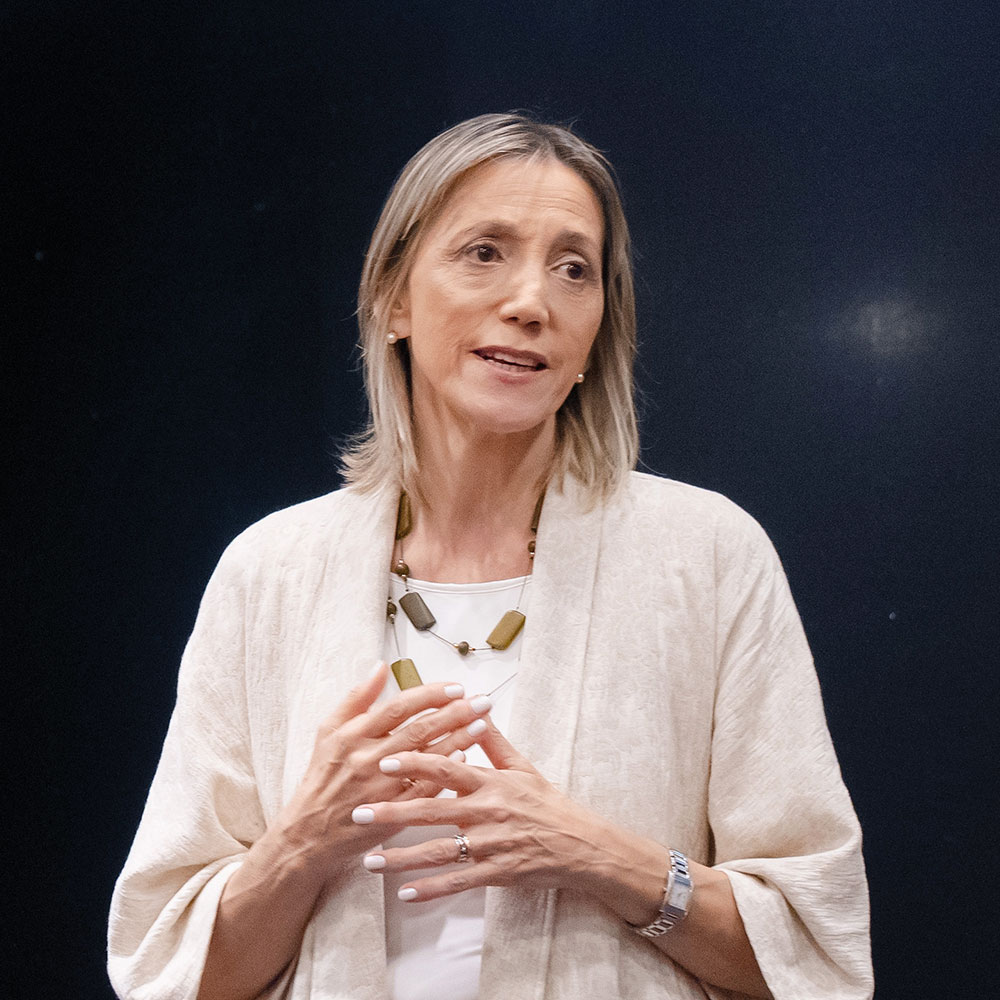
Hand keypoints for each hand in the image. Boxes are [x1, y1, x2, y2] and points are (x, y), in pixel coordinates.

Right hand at [277, 661, 492, 879]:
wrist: (310, 832)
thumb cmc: (322, 776)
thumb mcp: (329, 731)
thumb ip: (357, 698)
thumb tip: (381, 666)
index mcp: (353, 735)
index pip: (398, 707)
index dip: (429, 695)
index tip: (456, 686)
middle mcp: (368, 758)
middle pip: (419, 730)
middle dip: (455, 712)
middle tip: (482, 701)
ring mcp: (381, 787)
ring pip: (426, 758)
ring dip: (457, 738)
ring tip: (483, 723)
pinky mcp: (391, 812)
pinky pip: (423, 790)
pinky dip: (444, 772)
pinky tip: (465, 757)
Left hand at [353, 718, 608, 900]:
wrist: (580, 844)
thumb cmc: (546, 803)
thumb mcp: (522, 767)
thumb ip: (494, 741)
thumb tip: (478, 709)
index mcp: (490, 782)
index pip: (446, 768)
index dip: (414, 763)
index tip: (383, 759)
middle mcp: (487, 812)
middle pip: (432, 811)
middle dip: (393, 812)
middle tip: (358, 813)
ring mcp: (490, 845)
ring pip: (439, 851)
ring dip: (402, 857)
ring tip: (370, 860)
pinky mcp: (495, 873)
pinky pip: (457, 882)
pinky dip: (430, 888)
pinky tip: (403, 893)